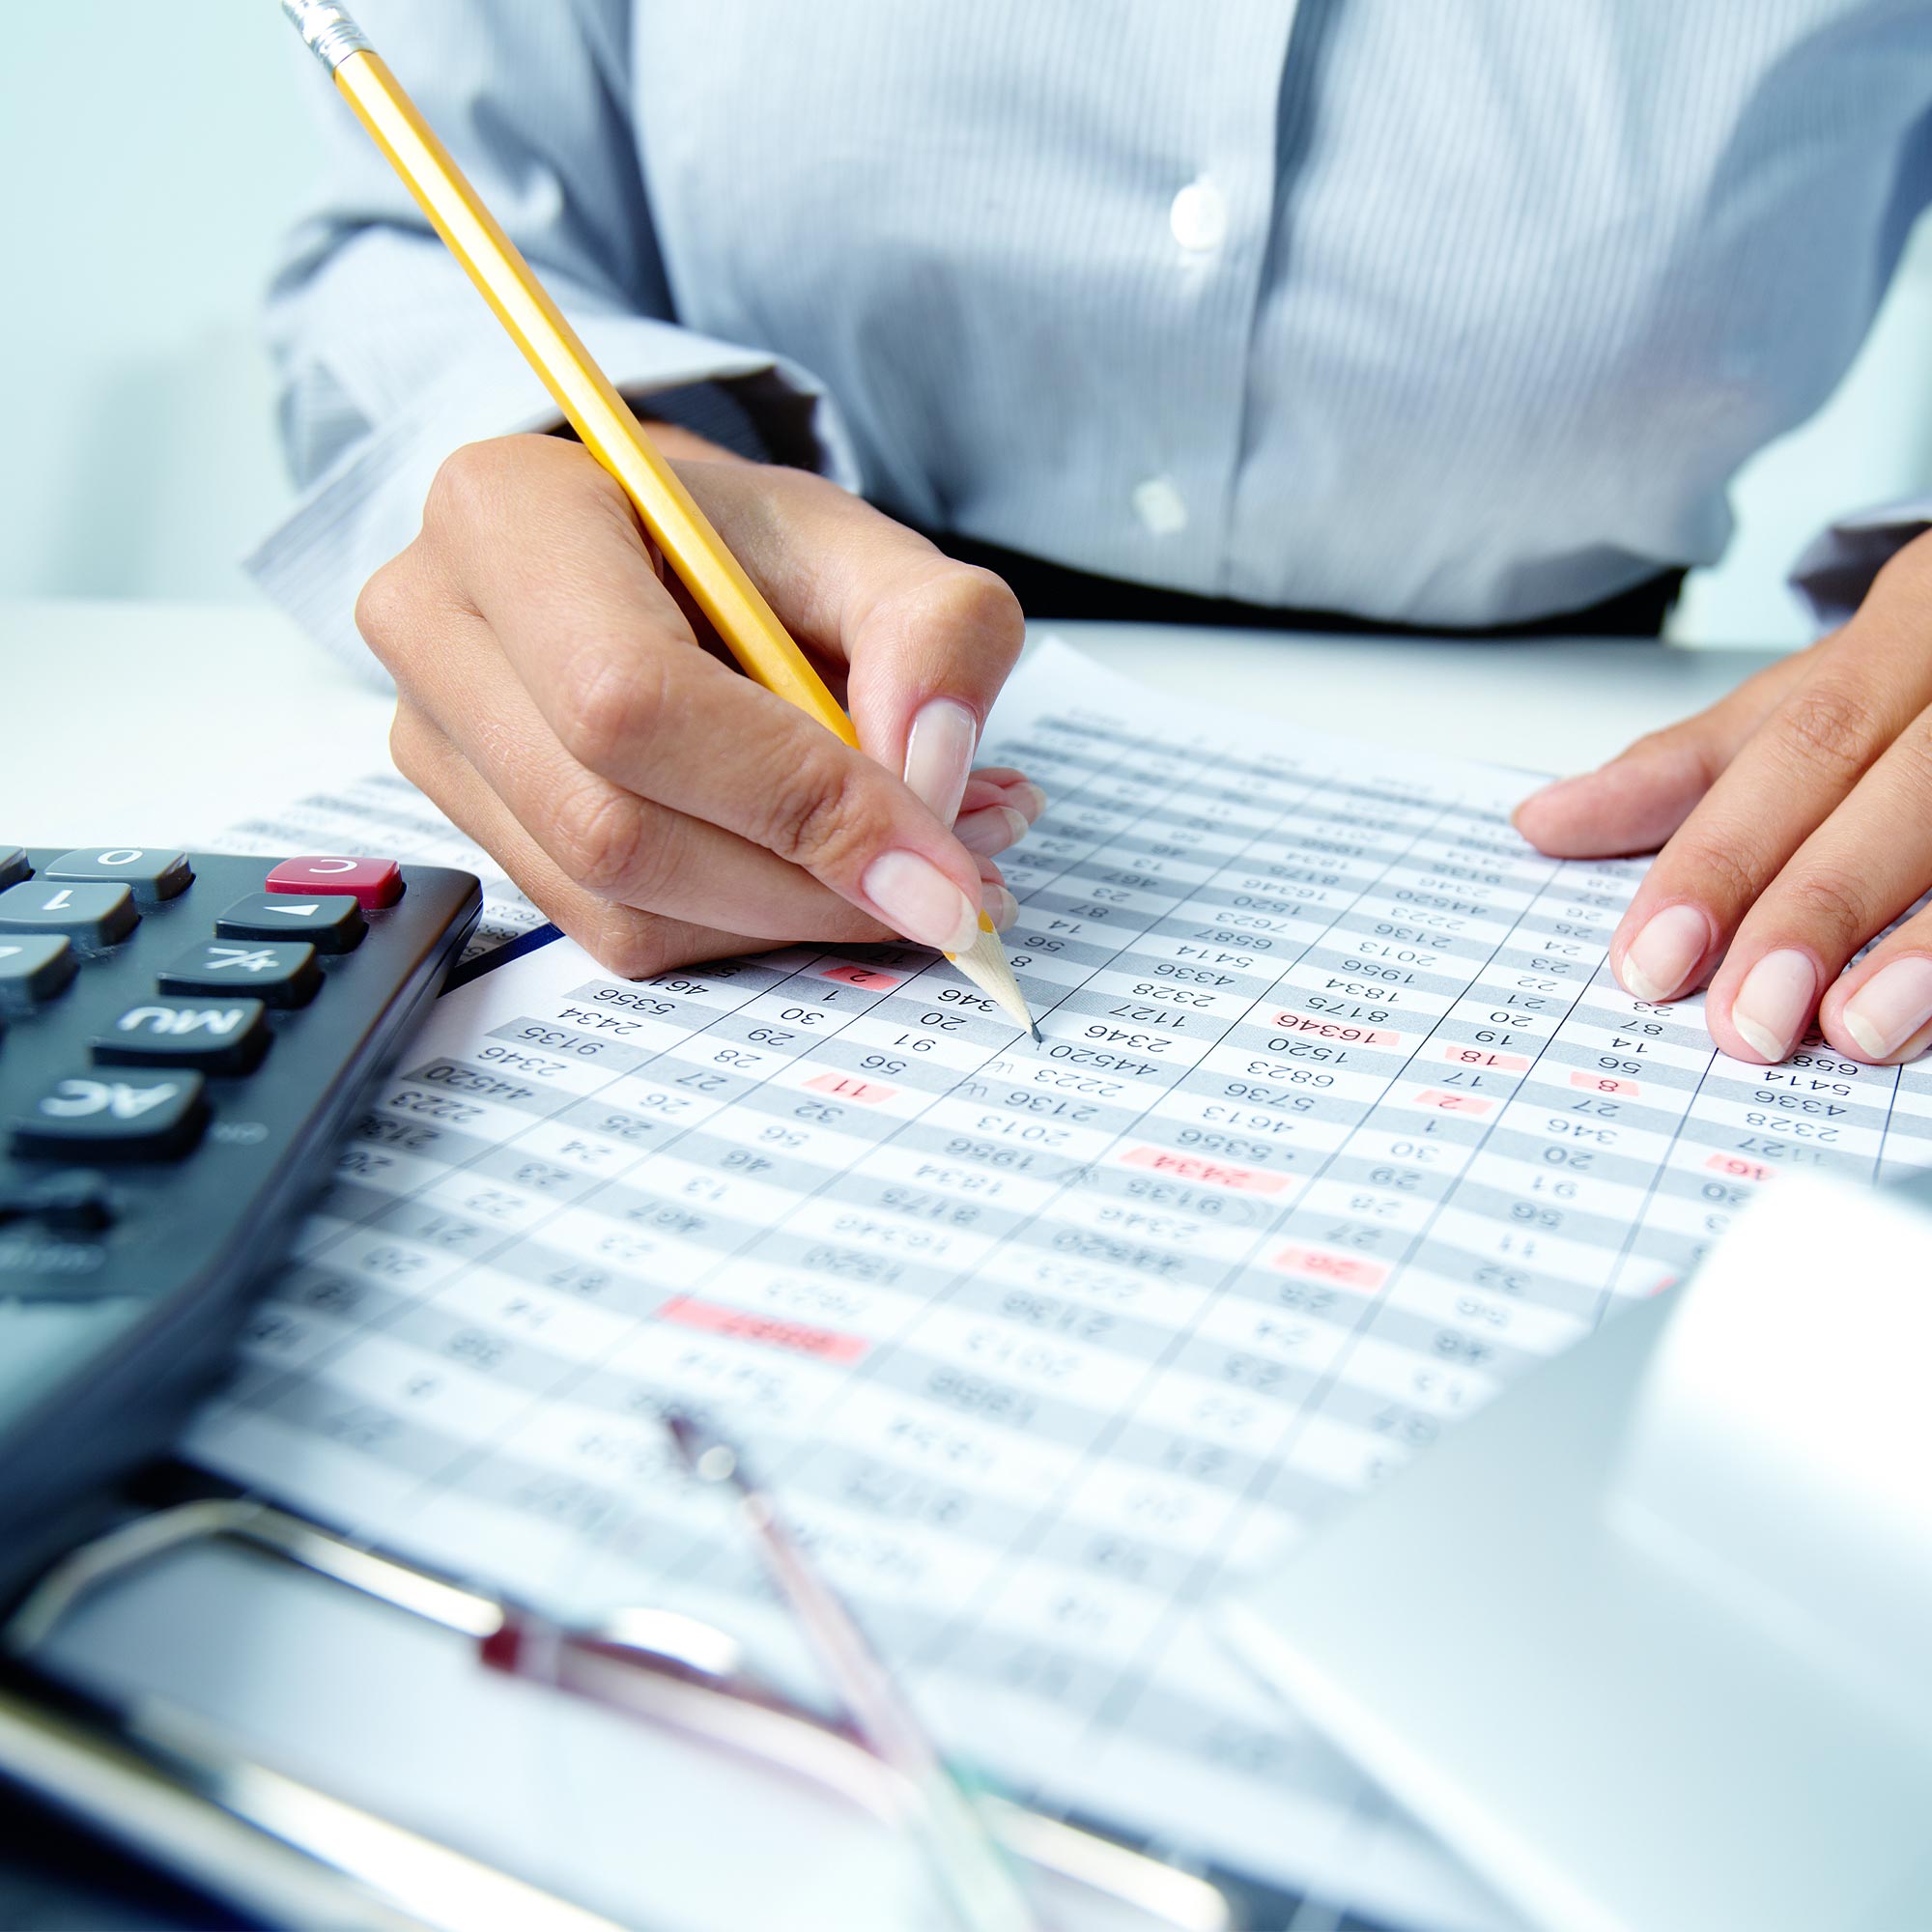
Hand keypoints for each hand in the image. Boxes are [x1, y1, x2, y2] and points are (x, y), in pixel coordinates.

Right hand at [356, 429, 1042, 976]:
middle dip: (807, 882)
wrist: (655, 559)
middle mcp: (435, 629)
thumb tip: (930, 773)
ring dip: (793, 915)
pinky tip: (831, 872)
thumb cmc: (745, 548)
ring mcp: (437, 744)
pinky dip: (752, 926)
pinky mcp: (478, 834)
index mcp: (509, 516)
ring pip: (620, 906)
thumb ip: (934, 629)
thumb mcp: (863, 546)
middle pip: (614, 828)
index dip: (795, 802)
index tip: (941, 868)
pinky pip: (621, 934)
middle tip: (955, 882)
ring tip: (917, 860)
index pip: (630, 699)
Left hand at [1513, 536, 1931, 1065]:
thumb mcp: (1823, 694)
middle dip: (1813, 909)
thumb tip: (1544, 822)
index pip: (1798, 748)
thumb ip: (1694, 766)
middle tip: (1743, 1022)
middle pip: (1894, 790)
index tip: (1649, 959)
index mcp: (1910, 627)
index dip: (1722, 857)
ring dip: (1926, 946)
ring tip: (1853, 1030)